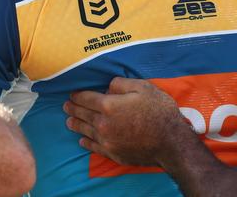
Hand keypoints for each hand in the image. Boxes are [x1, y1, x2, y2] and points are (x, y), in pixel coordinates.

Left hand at [64, 77, 193, 166]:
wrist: (170, 141)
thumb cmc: (159, 111)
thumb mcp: (143, 88)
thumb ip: (121, 84)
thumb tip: (108, 86)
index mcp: (109, 105)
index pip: (87, 98)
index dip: (78, 95)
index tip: (72, 93)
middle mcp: (103, 124)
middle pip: (83, 115)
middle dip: (73, 109)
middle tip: (66, 106)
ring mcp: (107, 140)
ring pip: (86, 131)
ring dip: (76, 125)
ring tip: (69, 121)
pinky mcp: (113, 152)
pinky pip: (94, 147)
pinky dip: (86, 142)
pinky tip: (82, 141)